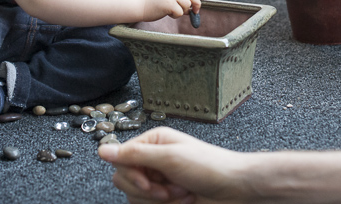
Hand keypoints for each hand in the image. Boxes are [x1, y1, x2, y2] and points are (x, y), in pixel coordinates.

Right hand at [99, 127, 249, 203]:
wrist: (237, 189)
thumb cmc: (211, 167)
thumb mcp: (171, 158)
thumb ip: (134, 155)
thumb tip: (103, 149)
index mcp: (152, 143)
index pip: (121, 159)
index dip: (132, 175)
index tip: (149, 183)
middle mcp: (152, 160)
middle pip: (124, 180)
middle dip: (148, 191)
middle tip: (170, 189)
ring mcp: (159, 181)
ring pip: (136, 198)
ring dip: (161, 201)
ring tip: (182, 194)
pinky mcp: (166, 199)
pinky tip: (184, 201)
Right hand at [139, 0, 203, 21]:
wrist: (137, 5)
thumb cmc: (150, 3)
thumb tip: (192, 8)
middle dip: (195, 5)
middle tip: (195, 12)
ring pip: (187, 5)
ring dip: (182, 11)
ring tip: (171, 11)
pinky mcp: (169, 4)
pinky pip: (180, 13)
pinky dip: (175, 16)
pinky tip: (166, 13)